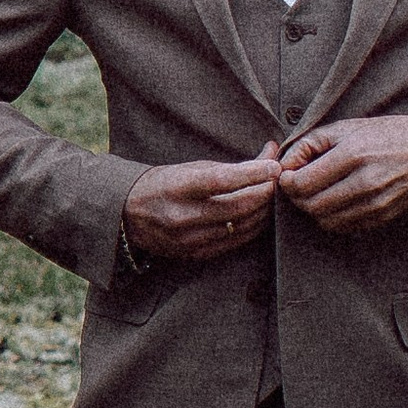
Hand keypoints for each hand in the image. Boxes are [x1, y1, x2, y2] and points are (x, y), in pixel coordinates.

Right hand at [121, 145, 281, 262]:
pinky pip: (235, 242)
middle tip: (279, 180)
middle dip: (265, 193)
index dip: (252, 174)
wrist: (129, 216)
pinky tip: (260, 215)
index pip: (221, 181)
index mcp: (177, 189)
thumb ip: (232, 165)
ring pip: (241, 226)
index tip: (274, 166)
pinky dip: (253, 227)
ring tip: (272, 195)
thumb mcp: (191, 168)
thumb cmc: (164, 184)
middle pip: (238, 207)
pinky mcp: (196, 255)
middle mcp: (183, 217)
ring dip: (264, 211)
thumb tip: (271, 153)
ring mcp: (190, 240)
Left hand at [274, 113, 407, 234]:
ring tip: (318, 192)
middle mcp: (364, 182)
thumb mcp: (349, 126)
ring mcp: (375, 203)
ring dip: (313, 209)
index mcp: (353, 154)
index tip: (287, 175)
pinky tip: (336, 201)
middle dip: (297, 197)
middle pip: (310, 205)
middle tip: (298, 185)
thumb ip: (311, 143)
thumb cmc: (390, 134)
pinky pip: (344, 227)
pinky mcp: (382, 217)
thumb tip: (284, 164)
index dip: (286, 182)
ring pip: (325, 220)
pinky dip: (332, 218)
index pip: (302, 183)